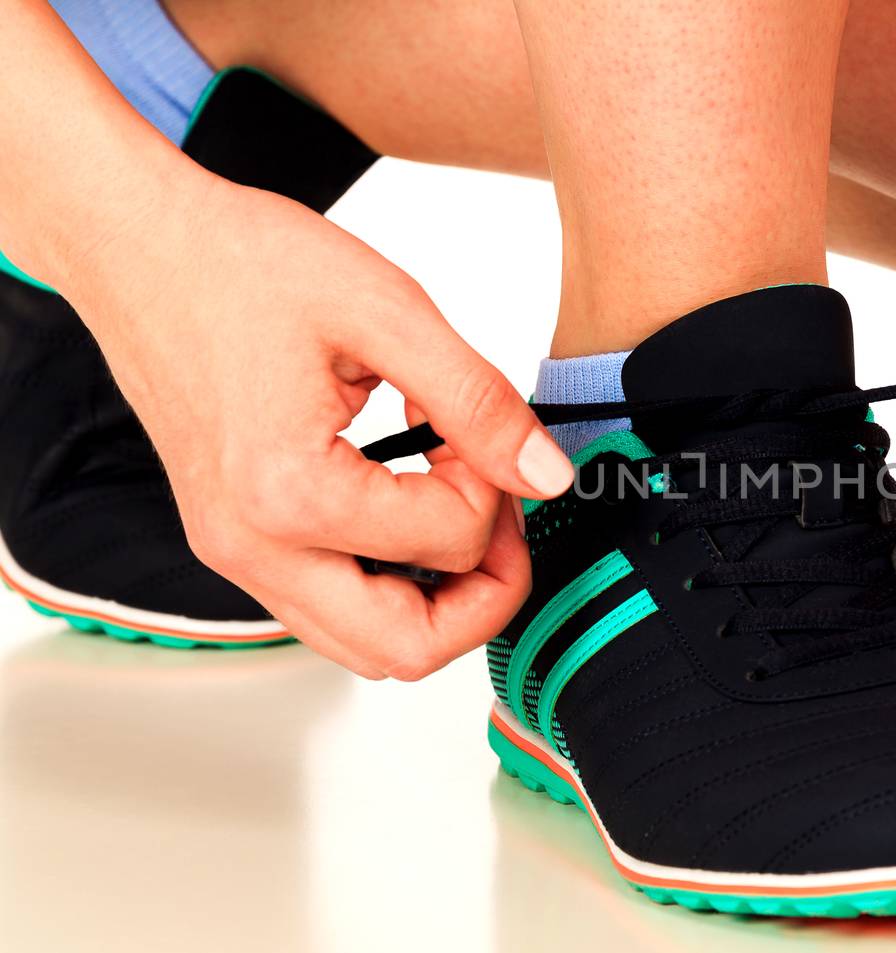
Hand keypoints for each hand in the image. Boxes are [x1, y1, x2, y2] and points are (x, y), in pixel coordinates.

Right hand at [64, 179, 572, 677]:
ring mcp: (235, 554)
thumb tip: (547, 476)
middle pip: (406, 650)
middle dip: (484, 595)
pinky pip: (328, 609)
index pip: (450, 544)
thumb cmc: (242, 262)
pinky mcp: (233, 543)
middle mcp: (252, 546)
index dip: (498, 489)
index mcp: (289, 492)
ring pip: (365, 647)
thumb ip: (479, 403)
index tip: (482, 434)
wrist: (139, 245)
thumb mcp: (389, 311)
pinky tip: (403, 506)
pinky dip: (386, 581)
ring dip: (435, 598)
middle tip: (499, 515)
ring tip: (453, 507)